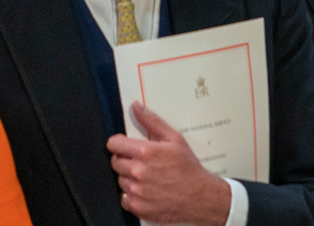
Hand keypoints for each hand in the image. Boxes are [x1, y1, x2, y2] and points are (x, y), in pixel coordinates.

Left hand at [107, 101, 231, 225]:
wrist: (200, 197)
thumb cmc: (188, 168)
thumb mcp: (174, 139)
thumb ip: (152, 121)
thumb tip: (136, 107)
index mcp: (145, 152)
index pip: (113, 144)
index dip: (119, 144)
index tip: (125, 146)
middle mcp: (137, 172)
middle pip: (115, 162)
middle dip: (125, 160)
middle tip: (142, 162)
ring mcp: (136, 191)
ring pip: (120, 180)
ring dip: (129, 177)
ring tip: (148, 176)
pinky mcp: (137, 207)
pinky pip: (124, 198)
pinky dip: (133, 195)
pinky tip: (147, 190)